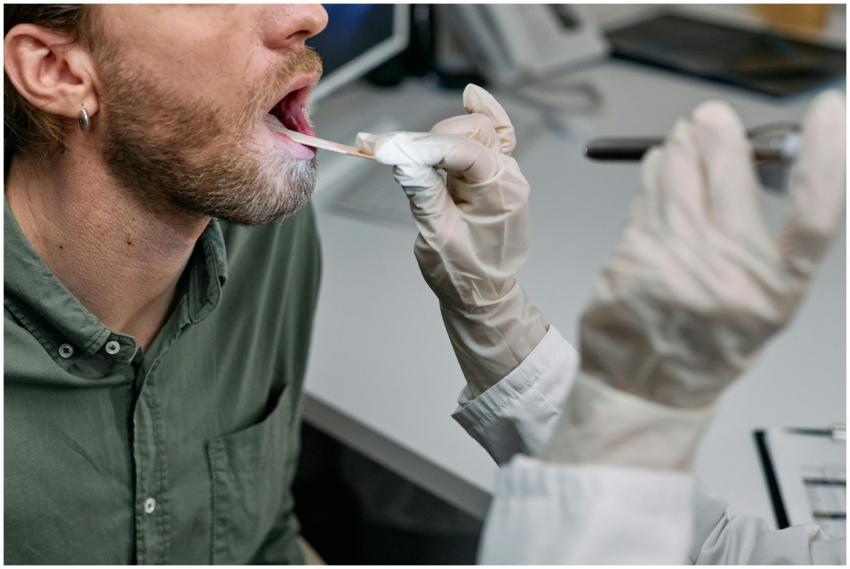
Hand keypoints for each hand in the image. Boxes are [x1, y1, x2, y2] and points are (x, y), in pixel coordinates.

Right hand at [357, 85, 546, 394]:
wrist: (483, 296)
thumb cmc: (463, 275)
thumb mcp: (438, 238)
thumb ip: (423, 193)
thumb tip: (402, 157)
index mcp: (501, 194)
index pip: (464, 152)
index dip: (424, 146)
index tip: (386, 148)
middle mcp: (509, 177)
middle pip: (471, 132)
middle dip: (428, 138)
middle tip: (388, 151)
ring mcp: (505, 173)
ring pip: (477, 131)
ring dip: (440, 134)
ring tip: (401, 147)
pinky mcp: (495, 175)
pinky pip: (495, 136)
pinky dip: (481, 116)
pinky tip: (470, 97)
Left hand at [546, 91, 844, 467]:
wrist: (646, 390)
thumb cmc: (705, 345)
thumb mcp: (757, 304)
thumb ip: (762, 241)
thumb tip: (752, 159)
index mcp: (776, 290)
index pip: (816, 213)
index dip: (828, 156)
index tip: (829, 112)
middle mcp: (731, 278)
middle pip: (732, 180)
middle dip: (719, 136)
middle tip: (712, 118)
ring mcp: (678, 268)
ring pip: (680, 180)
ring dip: (680, 149)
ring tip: (683, 140)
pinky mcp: (633, 261)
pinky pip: (646, 199)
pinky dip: (652, 175)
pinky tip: (658, 170)